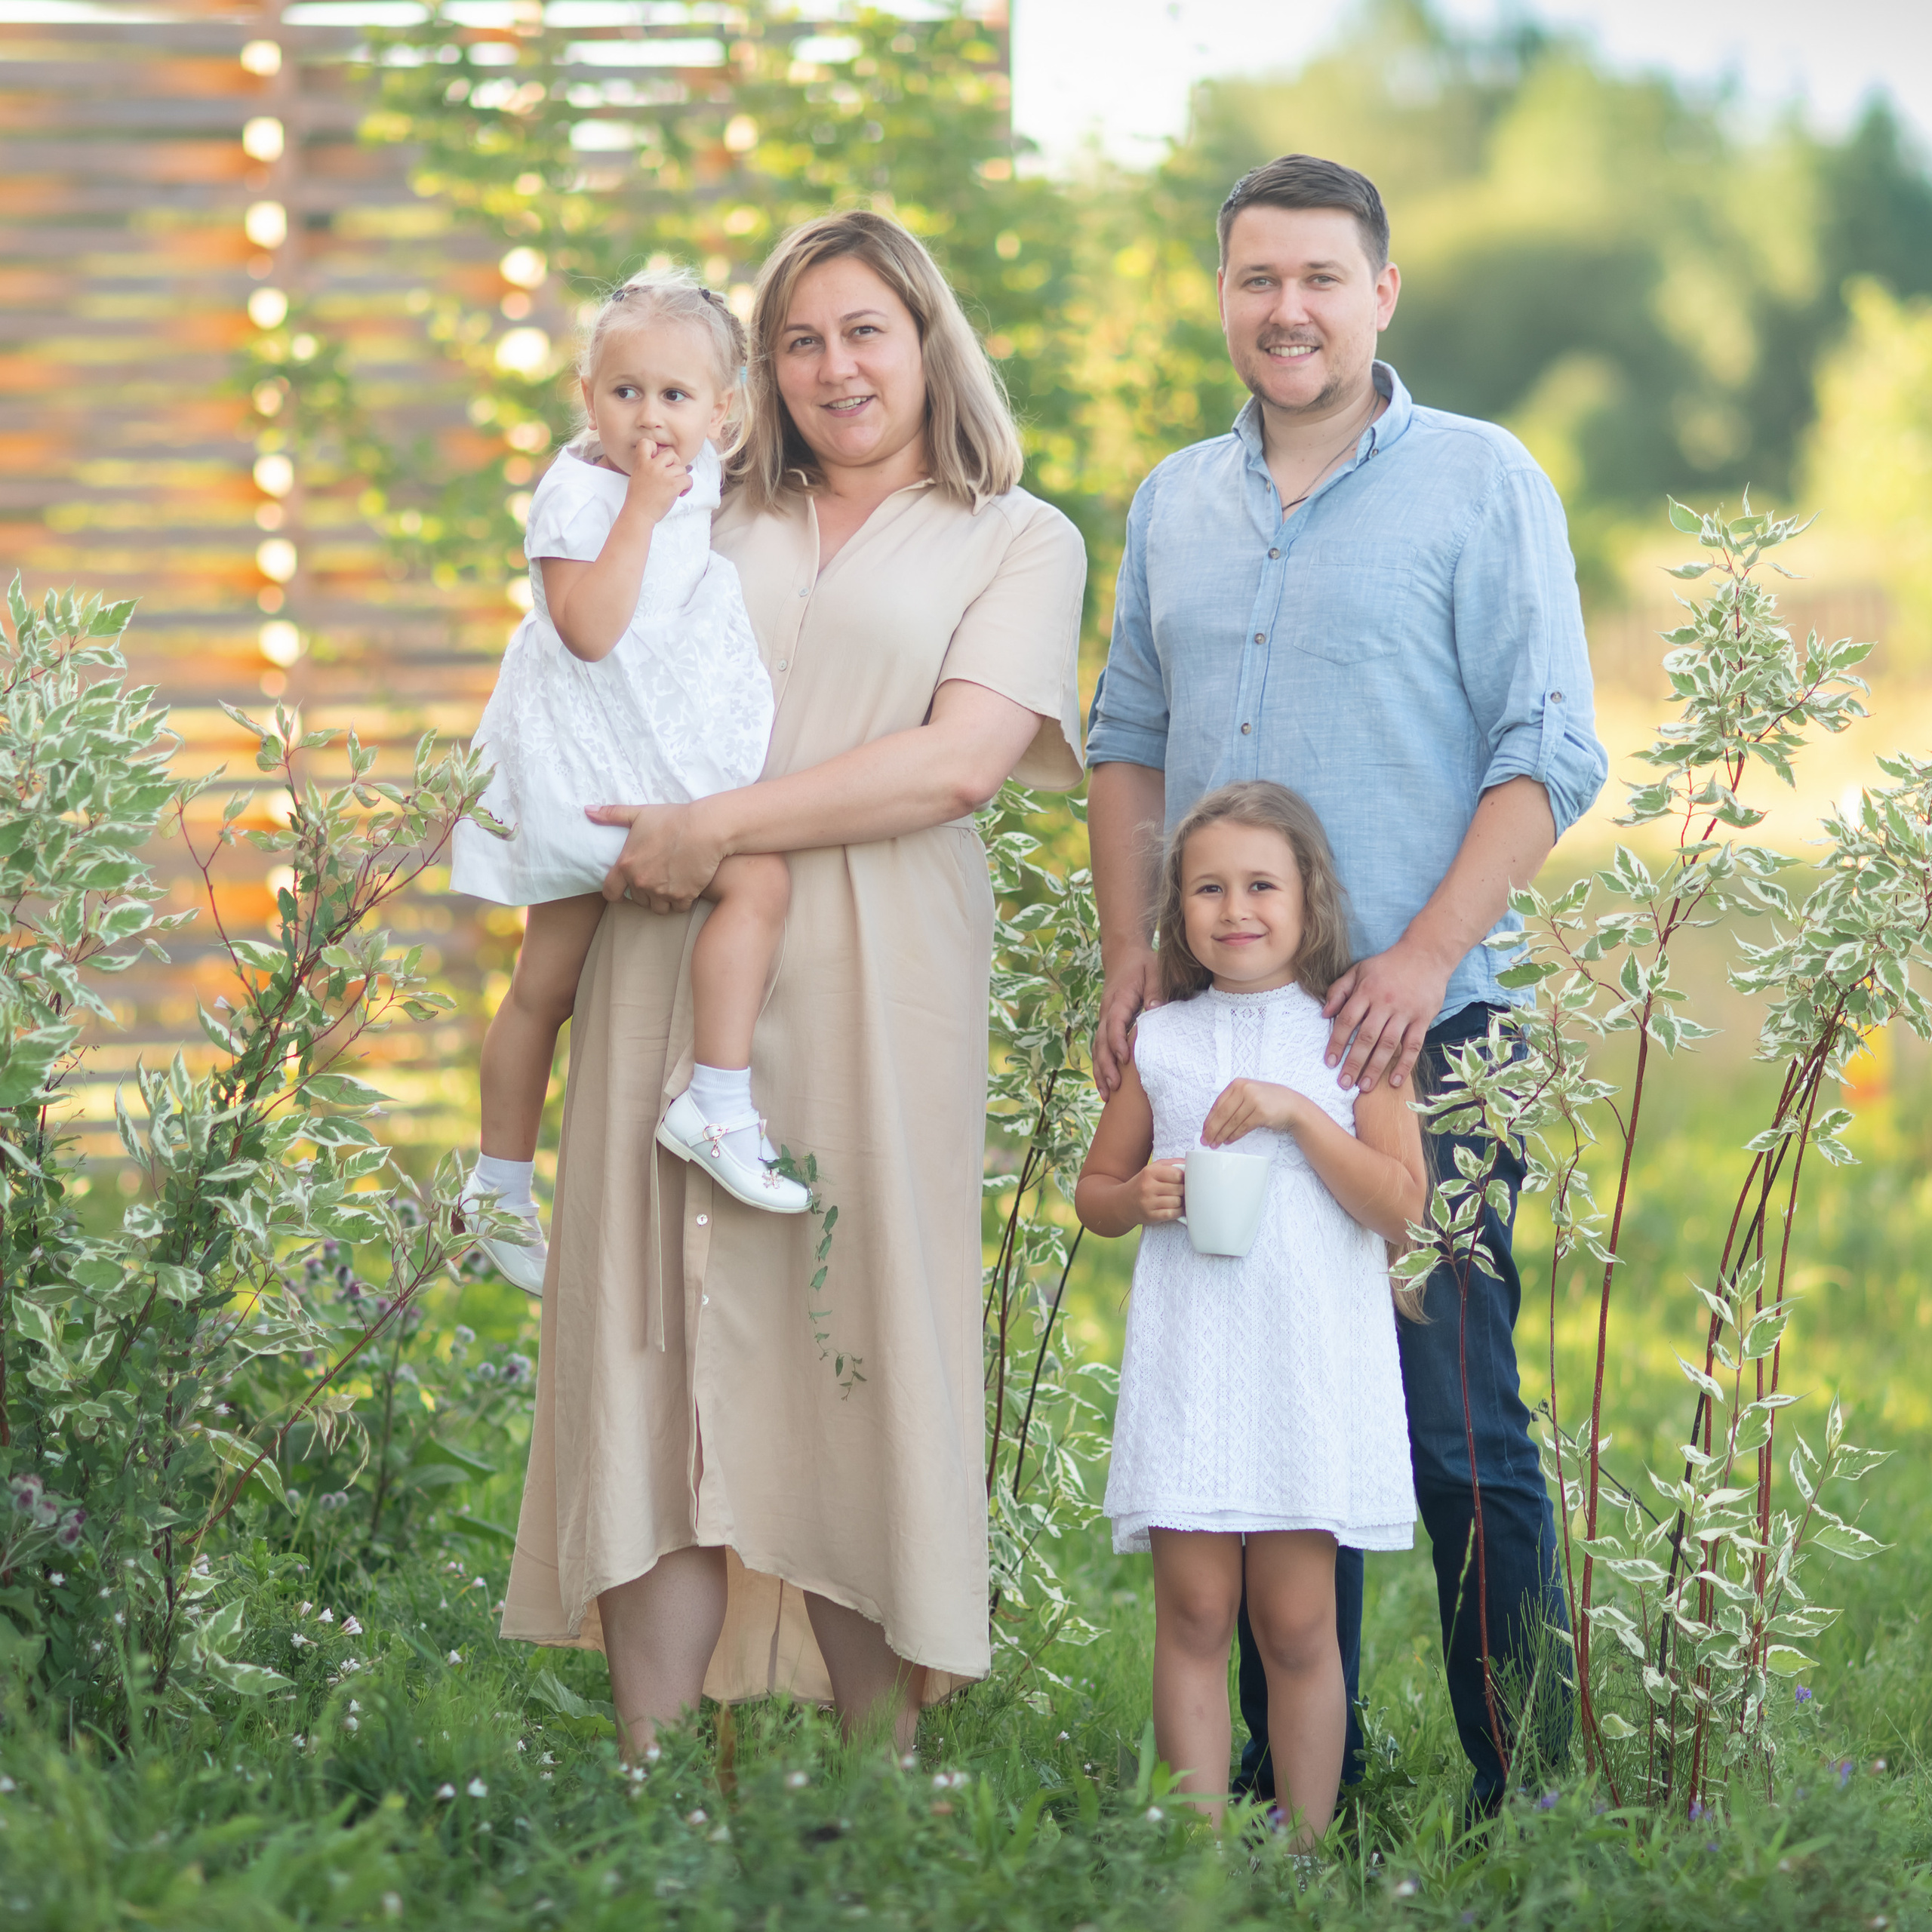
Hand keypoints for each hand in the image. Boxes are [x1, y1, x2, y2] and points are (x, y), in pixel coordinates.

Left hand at [588, 800, 723, 910]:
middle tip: (656, 878)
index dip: (616, 894)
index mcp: (626, 865)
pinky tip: (686, 887)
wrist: (704, 829)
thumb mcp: (639, 814)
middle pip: (638, 900)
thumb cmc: (672, 819)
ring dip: (662, 900)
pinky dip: (681, 901)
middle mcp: (641, 882)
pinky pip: (678, 908)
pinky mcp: (683, 896)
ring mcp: (662, 891)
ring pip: (658, 908)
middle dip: (645, 892)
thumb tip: (587, 810)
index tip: (624, 892)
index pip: (610, 893)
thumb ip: (612, 814)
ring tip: (670, 886)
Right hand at [622, 440, 691, 523]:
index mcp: (641, 462)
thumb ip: (647, 464)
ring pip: (682, 468)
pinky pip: (688, 479)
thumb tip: (665, 460)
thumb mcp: (637, 475)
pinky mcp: (673, 485)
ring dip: (680, 477)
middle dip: (674, 463)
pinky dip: (687, 486)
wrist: (639, 514)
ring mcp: (664, 475)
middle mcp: (653, 466)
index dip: (656, 449)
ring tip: (674, 487)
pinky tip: (680, 493)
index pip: (648, 442)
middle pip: (671, 453)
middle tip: (671, 475)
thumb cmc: (638, 498)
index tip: (657, 459)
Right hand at [1093, 945, 1161, 1098]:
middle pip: (1101, 1042)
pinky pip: (1099, 1048)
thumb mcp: (1152, 971)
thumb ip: (1155, 990)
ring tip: (1106, 1095)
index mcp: (1118, 999)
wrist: (1122, 955)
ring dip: (1100, 1071)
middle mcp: (1106, 1012)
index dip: (1118, 1042)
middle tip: (1114, 1087)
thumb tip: (1154, 1010)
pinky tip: (1105, 1085)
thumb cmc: (1141, 965)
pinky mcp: (1105, 1025)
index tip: (1125, 1059)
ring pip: (1097, 1048)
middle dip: (1106, 1066)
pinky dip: (1100, 1067)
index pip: (1114, 1024)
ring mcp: (1103, 1019)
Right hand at [1127, 1158, 1185, 1224]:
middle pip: (1179, 1188)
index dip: (1184, 1178)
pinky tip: (1173, 1208)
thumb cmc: (1142, 1184)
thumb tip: (1190, 1163)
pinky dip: (1177, 1212)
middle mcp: (1147, 1187)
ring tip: (1175, 1199)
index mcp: (1149, 1172)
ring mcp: (1148, 1202)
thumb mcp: (1152, 1169)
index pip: (1177, 1174)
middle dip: (1182, 1190)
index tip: (1182, 1180)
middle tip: (1179, 1191)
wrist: (1123, 1203)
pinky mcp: (1151, 1216)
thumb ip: (1171, 1164)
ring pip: (1177, 1201)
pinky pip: (1173, 1214)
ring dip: (1180, 1202)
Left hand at [1201, 1078, 1301, 1146]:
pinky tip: (1229, 1140)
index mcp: (1238, 1084)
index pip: (1218, 1103)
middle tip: (1206, 1140)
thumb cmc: (1268, 1101)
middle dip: (1212, 1129)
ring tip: (1216, 1143)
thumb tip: (1213, 1121)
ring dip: (1222, 1135)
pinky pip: (1243, 1127)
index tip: (1204, 1130)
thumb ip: (1233, 1102)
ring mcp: (1253, 1100)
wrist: (1292, 1105)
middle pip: (1223, 1113)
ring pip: (1232, 1121)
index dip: (1209, 1119)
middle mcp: (1245, 1089)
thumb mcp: (1248, 1094)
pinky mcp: (1261, 1112)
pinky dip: (1234, 1135)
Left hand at [1321, 934, 1451, 1090]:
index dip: (1337, 1042)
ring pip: (1388, 1044)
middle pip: (1366, 1037)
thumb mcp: (1359, 970)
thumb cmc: (1387, 965)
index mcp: (1366, 991)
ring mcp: (1405, 1012)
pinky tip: (1394, 1081)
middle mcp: (1385, 1003)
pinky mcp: (1423, 1018)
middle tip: (1344, 1083)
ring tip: (1364, 1086)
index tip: (1329, 1062)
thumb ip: (1339, 990)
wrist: (1426, 955)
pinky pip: (1413, 1045)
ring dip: (1375, 1067)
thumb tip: (1324, 1014)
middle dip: (1354, 1062)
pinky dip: (1404, 1064)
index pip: (1347, 1020)